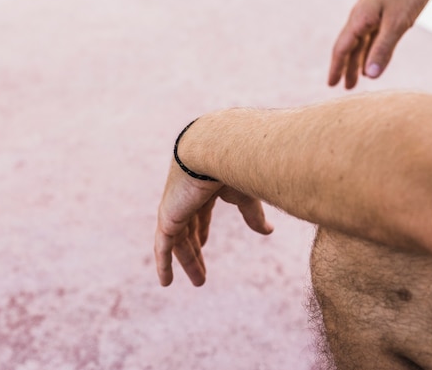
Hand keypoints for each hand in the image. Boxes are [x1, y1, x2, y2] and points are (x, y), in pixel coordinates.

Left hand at [154, 161, 273, 286]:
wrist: (214, 149)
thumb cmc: (234, 165)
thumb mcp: (246, 194)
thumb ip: (253, 214)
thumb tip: (268, 232)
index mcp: (203, 187)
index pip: (200, 214)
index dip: (203, 230)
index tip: (205, 245)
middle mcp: (186, 197)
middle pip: (189, 230)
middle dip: (195, 252)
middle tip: (202, 272)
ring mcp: (175, 207)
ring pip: (178, 241)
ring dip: (188, 263)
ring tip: (200, 283)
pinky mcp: (168, 217)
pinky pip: (163, 246)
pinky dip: (163, 264)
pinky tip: (165, 282)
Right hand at [328, 0, 431, 88]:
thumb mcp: (397, 23)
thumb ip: (383, 49)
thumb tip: (371, 76)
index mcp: (359, 18)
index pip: (342, 49)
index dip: (337, 68)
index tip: (332, 85)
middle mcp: (362, 15)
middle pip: (350, 47)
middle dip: (347, 67)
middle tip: (346, 87)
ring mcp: (373, 11)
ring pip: (363, 41)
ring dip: (361, 59)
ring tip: (361, 78)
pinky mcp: (386, 8)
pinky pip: (374, 33)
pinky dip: (373, 48)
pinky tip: (376, 56)